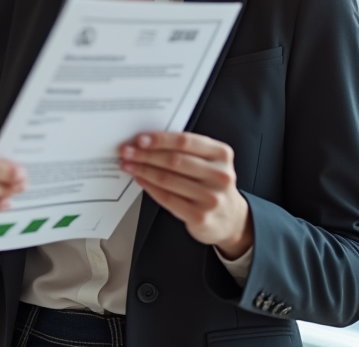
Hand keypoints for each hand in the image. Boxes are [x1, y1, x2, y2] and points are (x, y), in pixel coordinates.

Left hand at [119, 132, 252, 258]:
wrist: (231, 219)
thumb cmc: (212, 184)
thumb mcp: (209, 162)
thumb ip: (186, 150)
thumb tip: (147, 141)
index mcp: (221, 155)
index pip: (186, 142)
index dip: (159, 139)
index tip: (140, 139)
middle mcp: (220, 175)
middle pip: (174, 160)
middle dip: (145, 155)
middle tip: (127, 152)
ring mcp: (211, 197)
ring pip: (168, 179)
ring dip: (143, 170)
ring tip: (128, 165)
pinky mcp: (200, 216)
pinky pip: (167, 198)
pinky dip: (149, 187)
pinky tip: (140, 180)